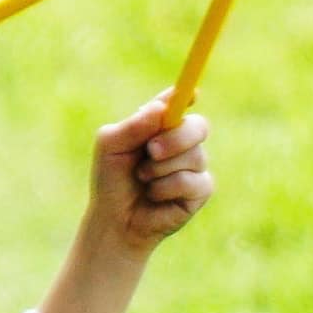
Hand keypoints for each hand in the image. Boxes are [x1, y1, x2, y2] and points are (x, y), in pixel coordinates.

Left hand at [85, 93, 213, 252]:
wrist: (115, 219)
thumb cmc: (111, 180)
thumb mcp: (112, 146)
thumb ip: (134, 126)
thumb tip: (160, 109)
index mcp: (160, 125)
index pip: (179, 104)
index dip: (187, 95)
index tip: (193, 93)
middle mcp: (181, 142)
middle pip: (199, 126)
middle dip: (176, 137)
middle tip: (151, 150)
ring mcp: (194, 166)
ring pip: (194, 156)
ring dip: (161, 169)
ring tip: (143, 179)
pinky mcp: (200, 191)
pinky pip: (193, 181)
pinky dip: (168, 187)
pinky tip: (155, 196)